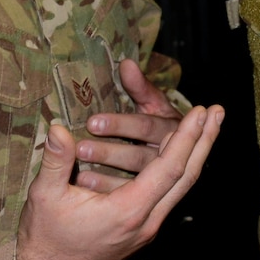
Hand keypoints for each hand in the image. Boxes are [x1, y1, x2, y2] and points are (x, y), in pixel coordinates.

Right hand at [16, 105, 222, 259]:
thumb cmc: (44, 236)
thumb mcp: (45, 195)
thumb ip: (56, 160)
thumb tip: (59, 127)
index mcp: (128, 211)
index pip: (169, 168)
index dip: (186, 137)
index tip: (200, 110)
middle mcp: (146, 222)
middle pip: (187, 177)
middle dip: (204, 141)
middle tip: (219, 111)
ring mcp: (146, 229)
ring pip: (181, 188)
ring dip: (196, 155)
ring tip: (208, 128)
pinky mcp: (141, 230)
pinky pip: (170, 196)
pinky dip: (181, 170)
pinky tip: (182, 155)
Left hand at [74, 58, 190, 191]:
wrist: (179, 146)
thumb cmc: (155, 117)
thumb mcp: (152, 101)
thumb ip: (140, 85)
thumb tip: (126, 63)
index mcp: (171, 128)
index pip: (147, 127)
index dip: (120, 124)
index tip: (92, 123)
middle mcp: (168, 155)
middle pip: (141, 158)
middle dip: (111, 153)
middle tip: (81, 148)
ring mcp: (160, 179)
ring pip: (134, 181)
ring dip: (107, 176)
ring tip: (79, 173)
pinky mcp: (147, 194)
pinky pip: (128, 196)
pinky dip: (106, 190)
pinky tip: (85, 185)